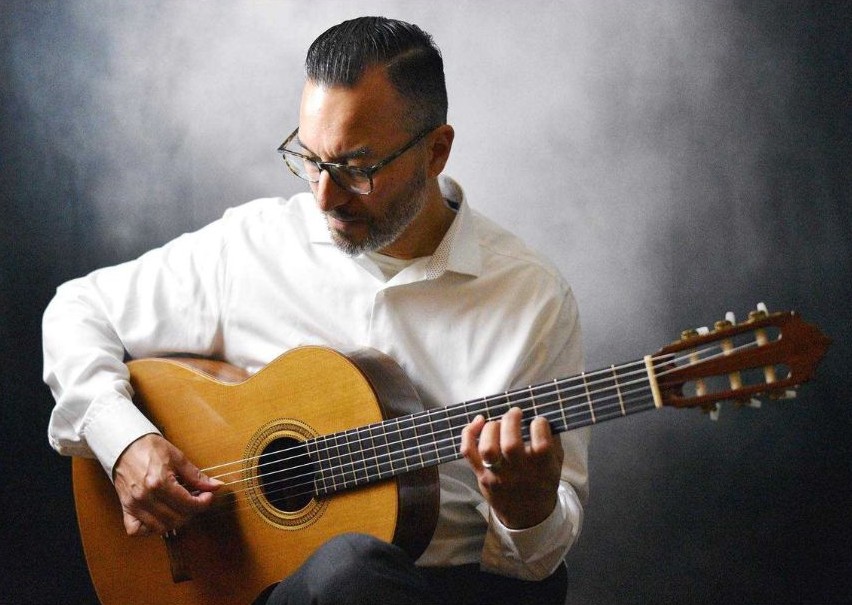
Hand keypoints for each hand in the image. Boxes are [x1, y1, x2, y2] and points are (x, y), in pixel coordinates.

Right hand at [112, 434, 222, 536]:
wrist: (125, 445)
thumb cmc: (150, 448)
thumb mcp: (177, 458)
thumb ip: (196, 476)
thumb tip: (215, 486)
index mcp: (159, 482)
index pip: (188, 504)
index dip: (203, 503)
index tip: (208, 496)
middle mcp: (145, 497)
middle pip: (176, 518)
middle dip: (192, 512)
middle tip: (197, 500)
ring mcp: (134, 504)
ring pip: (159, 527)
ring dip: (175, 522)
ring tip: (181, 508)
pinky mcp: (125, 508)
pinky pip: (136, 530)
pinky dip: (149, 529)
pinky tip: (160, 518)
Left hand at [460, 407, 562, 528]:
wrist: (526, 516)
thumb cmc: (542, 482)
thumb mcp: (556, 464)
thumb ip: (552, 440)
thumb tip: (544, 413)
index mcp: (542, 469)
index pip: (541, 444)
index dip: (539, 426)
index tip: (538, 421)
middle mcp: (519, 473)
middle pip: (511, 444)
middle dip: (511, 421)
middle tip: (515, 412)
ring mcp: (497, 475)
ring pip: (488, 448)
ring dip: (491, 428)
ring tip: (498, 422)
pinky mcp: (480, 475)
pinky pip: (468, 452)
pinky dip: (469, 433)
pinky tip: (478, 421)